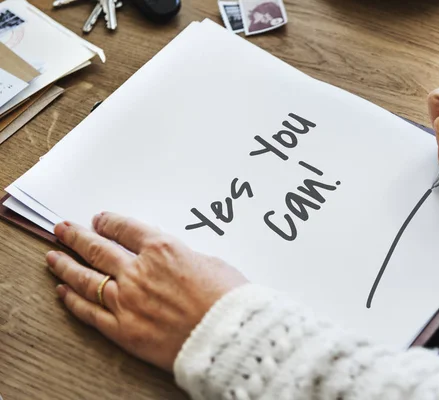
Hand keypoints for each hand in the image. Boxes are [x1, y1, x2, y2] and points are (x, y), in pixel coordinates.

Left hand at [46, 213, 247, 370]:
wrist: (228, 335)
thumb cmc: (227, 299)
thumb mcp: (209, 263)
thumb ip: (182, 258)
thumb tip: (170, 261)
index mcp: (162, 249)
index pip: (125, 229)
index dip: (109, 222)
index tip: (99, 220)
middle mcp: (138, 271)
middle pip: (98, 248)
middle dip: (77, 237)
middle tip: (62, 229)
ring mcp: (127, 300)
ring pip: (86, 278)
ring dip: (66, 265)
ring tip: (53, 257)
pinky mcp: (123, 329)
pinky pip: (90, 312)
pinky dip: (73, 301)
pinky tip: (63, 292)